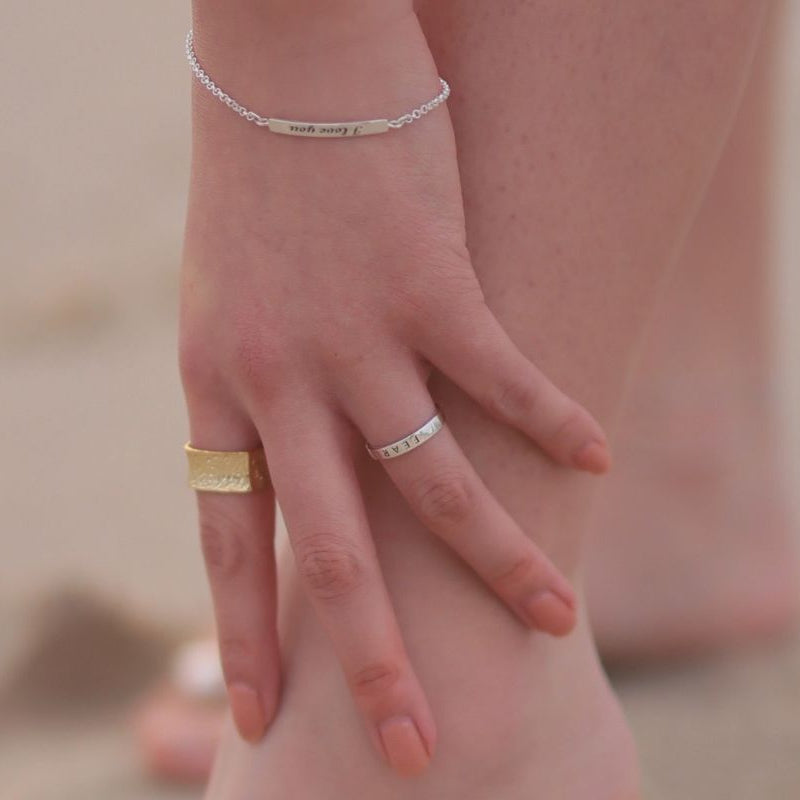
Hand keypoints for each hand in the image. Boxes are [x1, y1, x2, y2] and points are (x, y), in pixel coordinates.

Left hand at [179, 8, 609, 774]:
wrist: (281, 73)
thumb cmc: (258, 199)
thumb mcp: (226, 312)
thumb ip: (254, 399)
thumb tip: (290, 473)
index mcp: (219, 389)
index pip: (230, 538)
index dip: (245, 632)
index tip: (262, 716)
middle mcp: (284, 381)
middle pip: (330, 549)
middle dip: (372, 656)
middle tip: (413, 746)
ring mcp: (358, 336)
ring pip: (433, 479)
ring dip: (501, 554)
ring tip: (555, 617)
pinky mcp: (427, 285)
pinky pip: (501, 374)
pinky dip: (552, 418)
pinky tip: (597, 455)